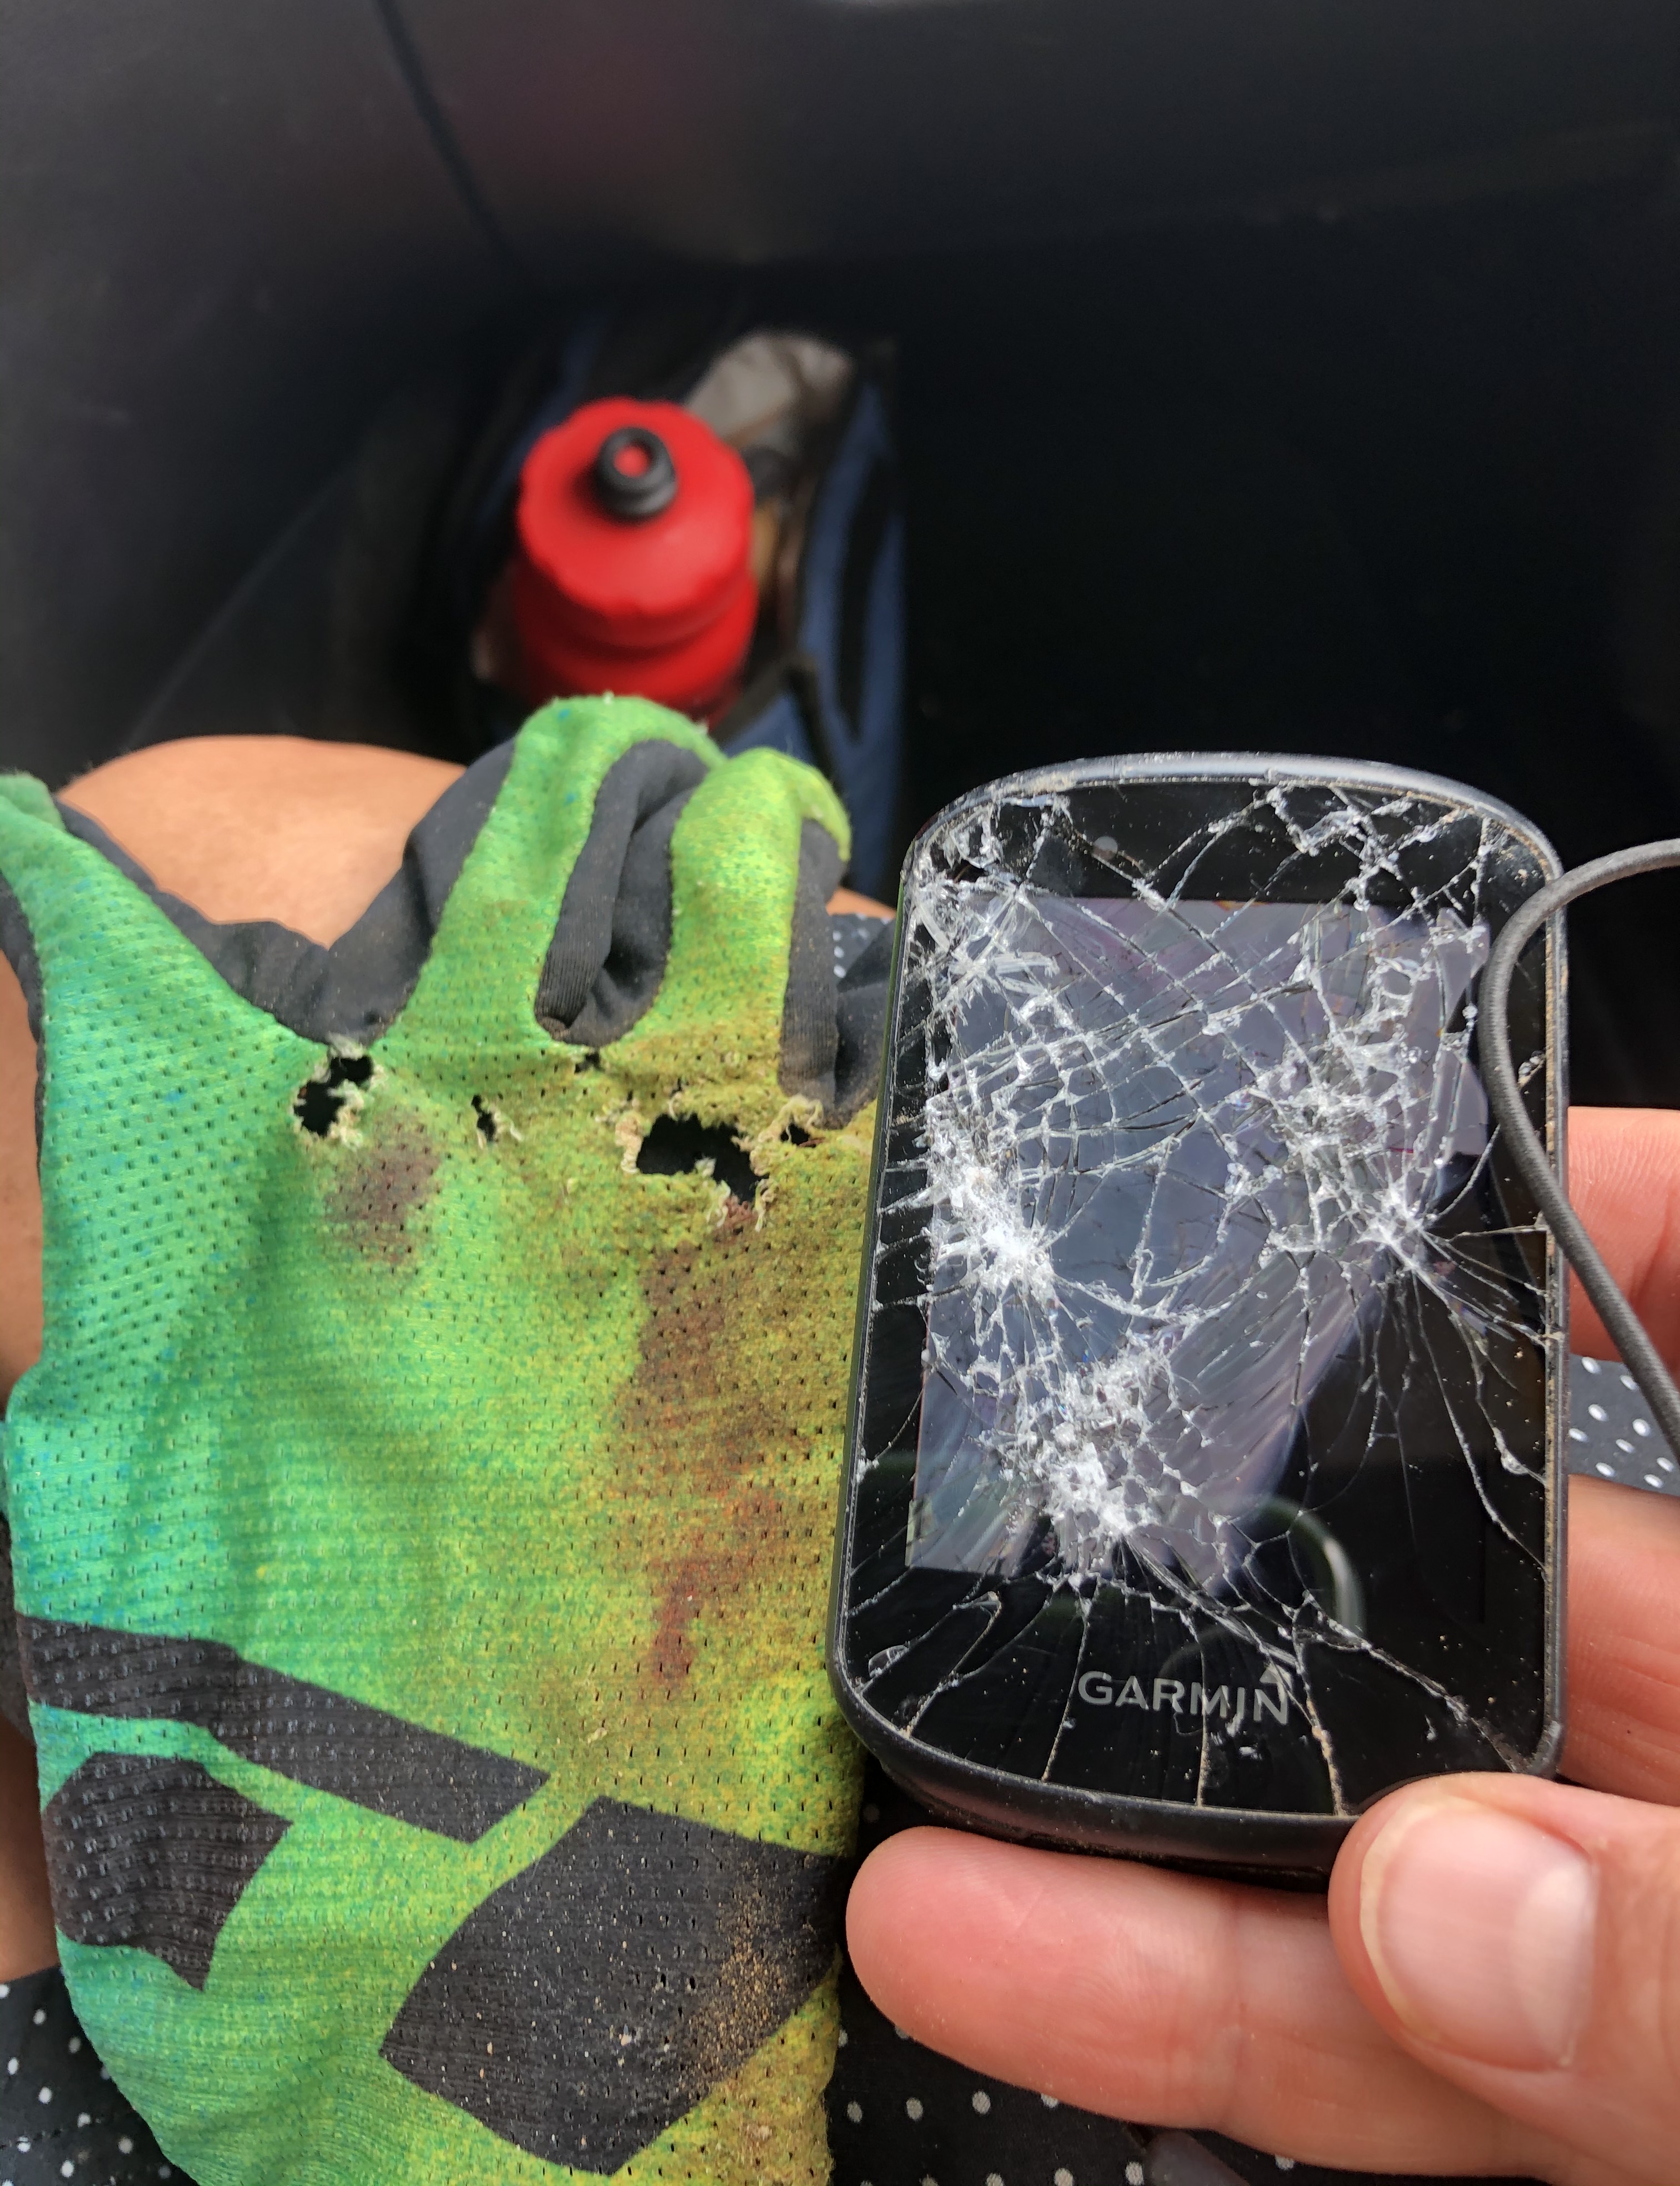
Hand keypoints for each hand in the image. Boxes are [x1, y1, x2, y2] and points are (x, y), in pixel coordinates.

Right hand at [847, 1105, 1679, 2184]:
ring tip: (915, 1776)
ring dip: (1145, 1816)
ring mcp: (1654, 1925)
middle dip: (1261, 1538)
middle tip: (1033, 1496)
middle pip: (1498, 1581)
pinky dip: (1209, 2010)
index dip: (1571, 1191)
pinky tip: (1008, 1962)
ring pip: (1393, 1834)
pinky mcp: (1598, 2119)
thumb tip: (1441, 1906)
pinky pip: (1398, 2048)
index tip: (1376, 1152)